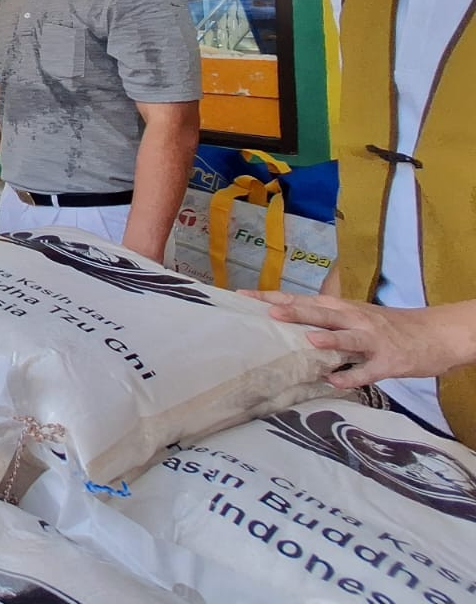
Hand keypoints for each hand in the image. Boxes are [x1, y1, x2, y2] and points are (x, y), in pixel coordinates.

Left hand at [246, 291, 471, 389]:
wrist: (434, 334)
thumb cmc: (386, 326)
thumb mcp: (353, 315)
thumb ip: (322, 319)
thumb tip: (283, 321)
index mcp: (340, 307)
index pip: (300, 299)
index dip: (272, 297)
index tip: (243, 297)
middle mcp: (353, 318)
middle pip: (320, 313)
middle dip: (295, 312)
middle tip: (269, 311)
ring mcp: (372, 340)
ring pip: (347, 337)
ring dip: (329, 339)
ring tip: (308, 340)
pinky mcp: (388, 361)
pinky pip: (368, 370)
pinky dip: (352, 376)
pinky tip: (335, 381)